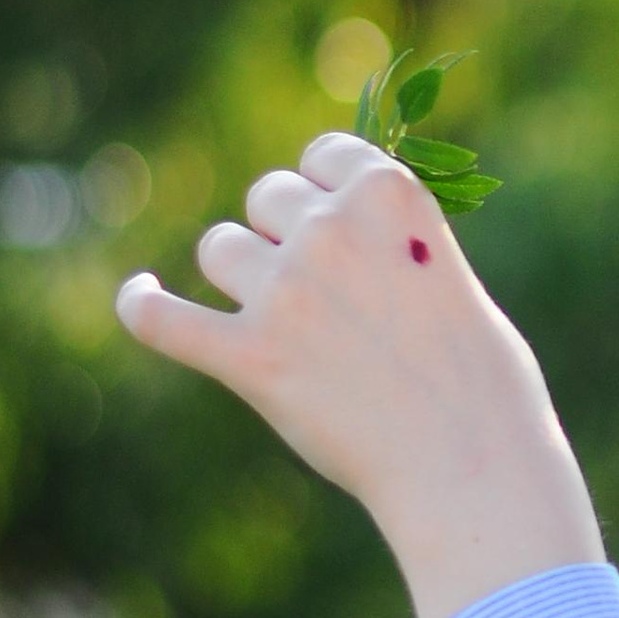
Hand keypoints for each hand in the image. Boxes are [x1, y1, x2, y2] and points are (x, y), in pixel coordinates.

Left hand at [115, 135, 605, 617]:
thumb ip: (388, 240)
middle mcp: (332, 231)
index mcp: (390, 196)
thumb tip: (327, 229)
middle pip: (266, 196)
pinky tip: (139, 295)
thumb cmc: (478, 380)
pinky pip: (162, 319)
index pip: (322, 153)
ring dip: (240, 274)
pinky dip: (142, 306)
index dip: (323, 185)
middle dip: (282, 231)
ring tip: (280, 320)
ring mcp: (286, 293)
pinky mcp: (250, 358)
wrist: (470, 464)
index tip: (333, 217)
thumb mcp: (447, 272)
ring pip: (220, 249)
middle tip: (319, 287)